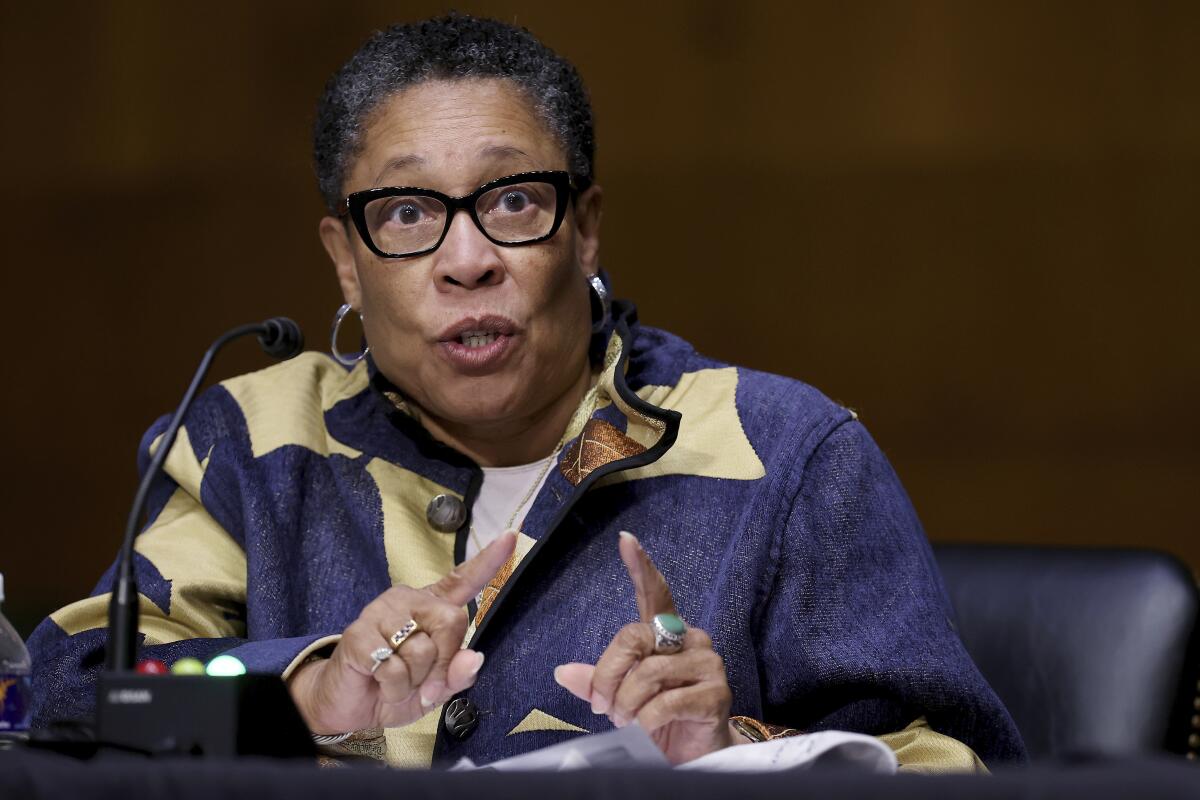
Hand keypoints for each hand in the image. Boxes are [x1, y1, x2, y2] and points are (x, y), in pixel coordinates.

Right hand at [288, 530, 515, 733]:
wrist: (350, 704)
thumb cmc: (396, 688)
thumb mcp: (435, 689)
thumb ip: (457, 675)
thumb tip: (475, 658)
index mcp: (433, 607)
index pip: (464, 579)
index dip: (489, 560)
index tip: (511, 536)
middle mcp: (409, 600)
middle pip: (451, 622)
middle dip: (442, 664)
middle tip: (423, 684)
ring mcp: (382, 612)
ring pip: (422, 649)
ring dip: (413, 681)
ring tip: (395, 680)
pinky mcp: (359, 632)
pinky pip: (393, 666)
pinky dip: (393, 686)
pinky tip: (379, 682)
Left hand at [554, 531, 737, 763]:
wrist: (694, 759)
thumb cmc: (658, 722)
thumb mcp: (622, 699)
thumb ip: (597, 682)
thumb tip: (562, 671)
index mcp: (666, 635)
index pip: (655, 593)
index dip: (640, 566)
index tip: (625, 540)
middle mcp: (691, 639)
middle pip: (633, 637)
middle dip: (607, 675)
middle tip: (602, 706)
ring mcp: (707, 664)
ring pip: (646, 673)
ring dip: (625, 704)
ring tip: (625, 722)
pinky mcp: (715, 694)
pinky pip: (664, 703)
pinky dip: (644, 721)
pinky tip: (645, 730)